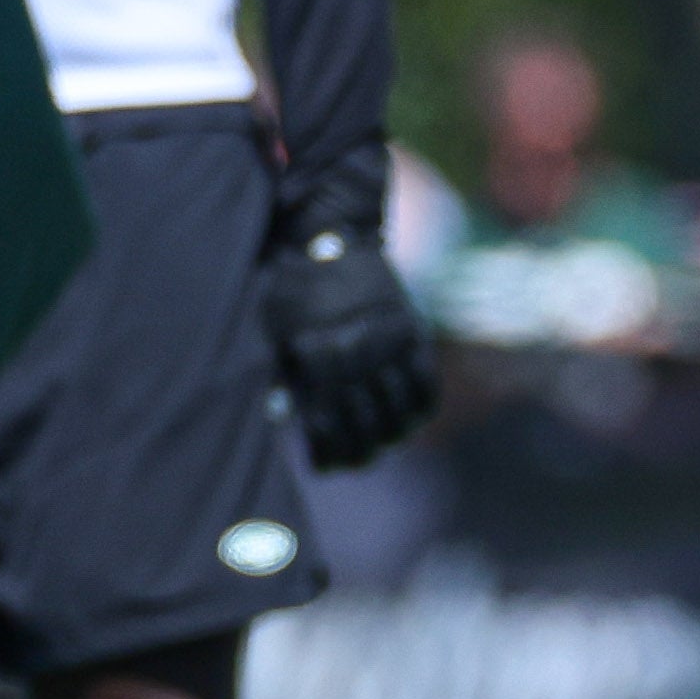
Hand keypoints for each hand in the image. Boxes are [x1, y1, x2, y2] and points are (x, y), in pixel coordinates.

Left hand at [263, 224, 436, 468]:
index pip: (326, 423)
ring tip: (378, 447)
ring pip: (398, 410)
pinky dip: (420, 409)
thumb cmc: (291, 286)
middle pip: (364, 424)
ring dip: (389, 436)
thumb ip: (280, 374)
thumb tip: (282, 418)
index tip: (322, 466)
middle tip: (352, 463)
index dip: (326, 452)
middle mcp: (357, 350)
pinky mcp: (414, 330)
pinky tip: (409, 422)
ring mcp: (390, 341)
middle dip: (357, 452)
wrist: (332, 232)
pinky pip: (426, 383)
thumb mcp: (273, 328)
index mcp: (317, 352)